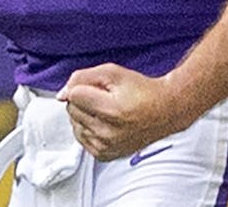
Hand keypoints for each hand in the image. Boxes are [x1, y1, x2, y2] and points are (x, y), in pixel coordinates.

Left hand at [57, 64, 190, 161]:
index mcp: (111, 110)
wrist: (165, 111)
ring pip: (74, 124)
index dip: (83, 86)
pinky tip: (104, 122)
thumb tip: (62, 94)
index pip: (74, 95)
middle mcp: (108, 132)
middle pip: (72, 110)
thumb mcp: (112, 72)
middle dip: (83, 99)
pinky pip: (81, 137)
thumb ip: (82, 77)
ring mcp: (106, 146)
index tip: (98, 87)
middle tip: (104, 97)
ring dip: (85, 114)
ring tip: (105, 110)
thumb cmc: (141, 90)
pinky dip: (88, 128)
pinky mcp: (104, 155)